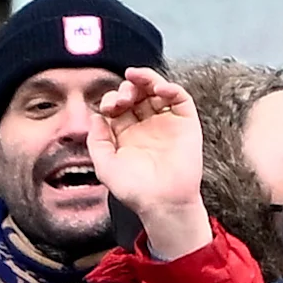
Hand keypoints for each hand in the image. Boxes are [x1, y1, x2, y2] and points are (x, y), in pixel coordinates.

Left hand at [87, 69, 209, 256]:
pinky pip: (181, 100)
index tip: (109, 108)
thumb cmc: (134, 189)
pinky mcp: (187, 125)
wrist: (162, 203)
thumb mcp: (103, 164)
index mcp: (126, 132)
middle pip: (137, 93)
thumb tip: (96, 116)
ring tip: (137, 78)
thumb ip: (96, 140)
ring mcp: (167, 124)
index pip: (118, 104)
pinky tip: (160, 88)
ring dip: (147, 80)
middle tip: (123, 98)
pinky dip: (171, 88)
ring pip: (158, 90)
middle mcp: (147, 125)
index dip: (112, 99)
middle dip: (127, 88)